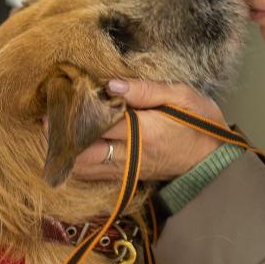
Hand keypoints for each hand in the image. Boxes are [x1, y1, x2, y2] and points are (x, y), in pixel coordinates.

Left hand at [70, 79, 227, 182]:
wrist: (215, 160)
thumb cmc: (201, 124)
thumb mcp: (183, 97)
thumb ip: (146, 90)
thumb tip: (111, 85)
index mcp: (145, 131)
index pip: (99, 123)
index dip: (76, 112)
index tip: (61, 99)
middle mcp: (132, 155)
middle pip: (84, 152)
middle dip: (63, 137)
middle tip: (49, 119)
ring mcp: (129, 170)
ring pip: (85, 168)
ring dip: (67, 152)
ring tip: (56, 132)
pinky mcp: (129, 178)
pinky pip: (94, 175)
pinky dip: (78, 162)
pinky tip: (72, 148)